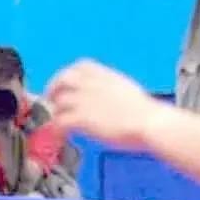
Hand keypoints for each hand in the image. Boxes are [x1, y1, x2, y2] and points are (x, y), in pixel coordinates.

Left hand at [45, 58, 167, 150]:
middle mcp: (91, 83)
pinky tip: (61, 134)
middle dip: (53, 89)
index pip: (79, 65)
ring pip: (58, 101)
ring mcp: (84, 100)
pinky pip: (60, 121)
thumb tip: (105, 96)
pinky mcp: (81, 118)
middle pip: (62, 79)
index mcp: (105, 74)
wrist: (149, 123)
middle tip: (50, 101)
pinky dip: (56, 128)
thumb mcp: (126, 89)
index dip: (67, 73)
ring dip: (54, 112)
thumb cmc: (145, 112)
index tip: (63, 82)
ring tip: (55, 122)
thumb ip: (110, 88)